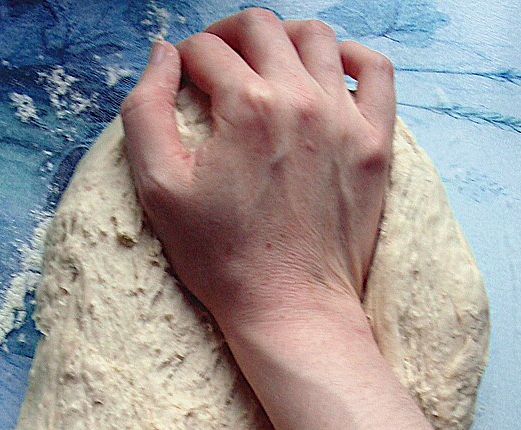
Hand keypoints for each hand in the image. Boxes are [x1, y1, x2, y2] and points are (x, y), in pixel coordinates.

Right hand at [121, 9, 394, 338]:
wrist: (289, 308)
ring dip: (283, 38)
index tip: (182, 81)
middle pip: (259, 29)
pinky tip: (330, 69)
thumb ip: (145, 110)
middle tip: (215, 63)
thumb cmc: (222, 258)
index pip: (206, 50)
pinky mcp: (374, 143)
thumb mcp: (159, 190)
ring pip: (316, 36)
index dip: (184, 59)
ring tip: (266, 63)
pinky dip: (351, 56)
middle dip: (227, 36)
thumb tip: (163, 53)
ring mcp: (344, 118)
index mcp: (245, 107)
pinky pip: (374, 70)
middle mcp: (299, 99)